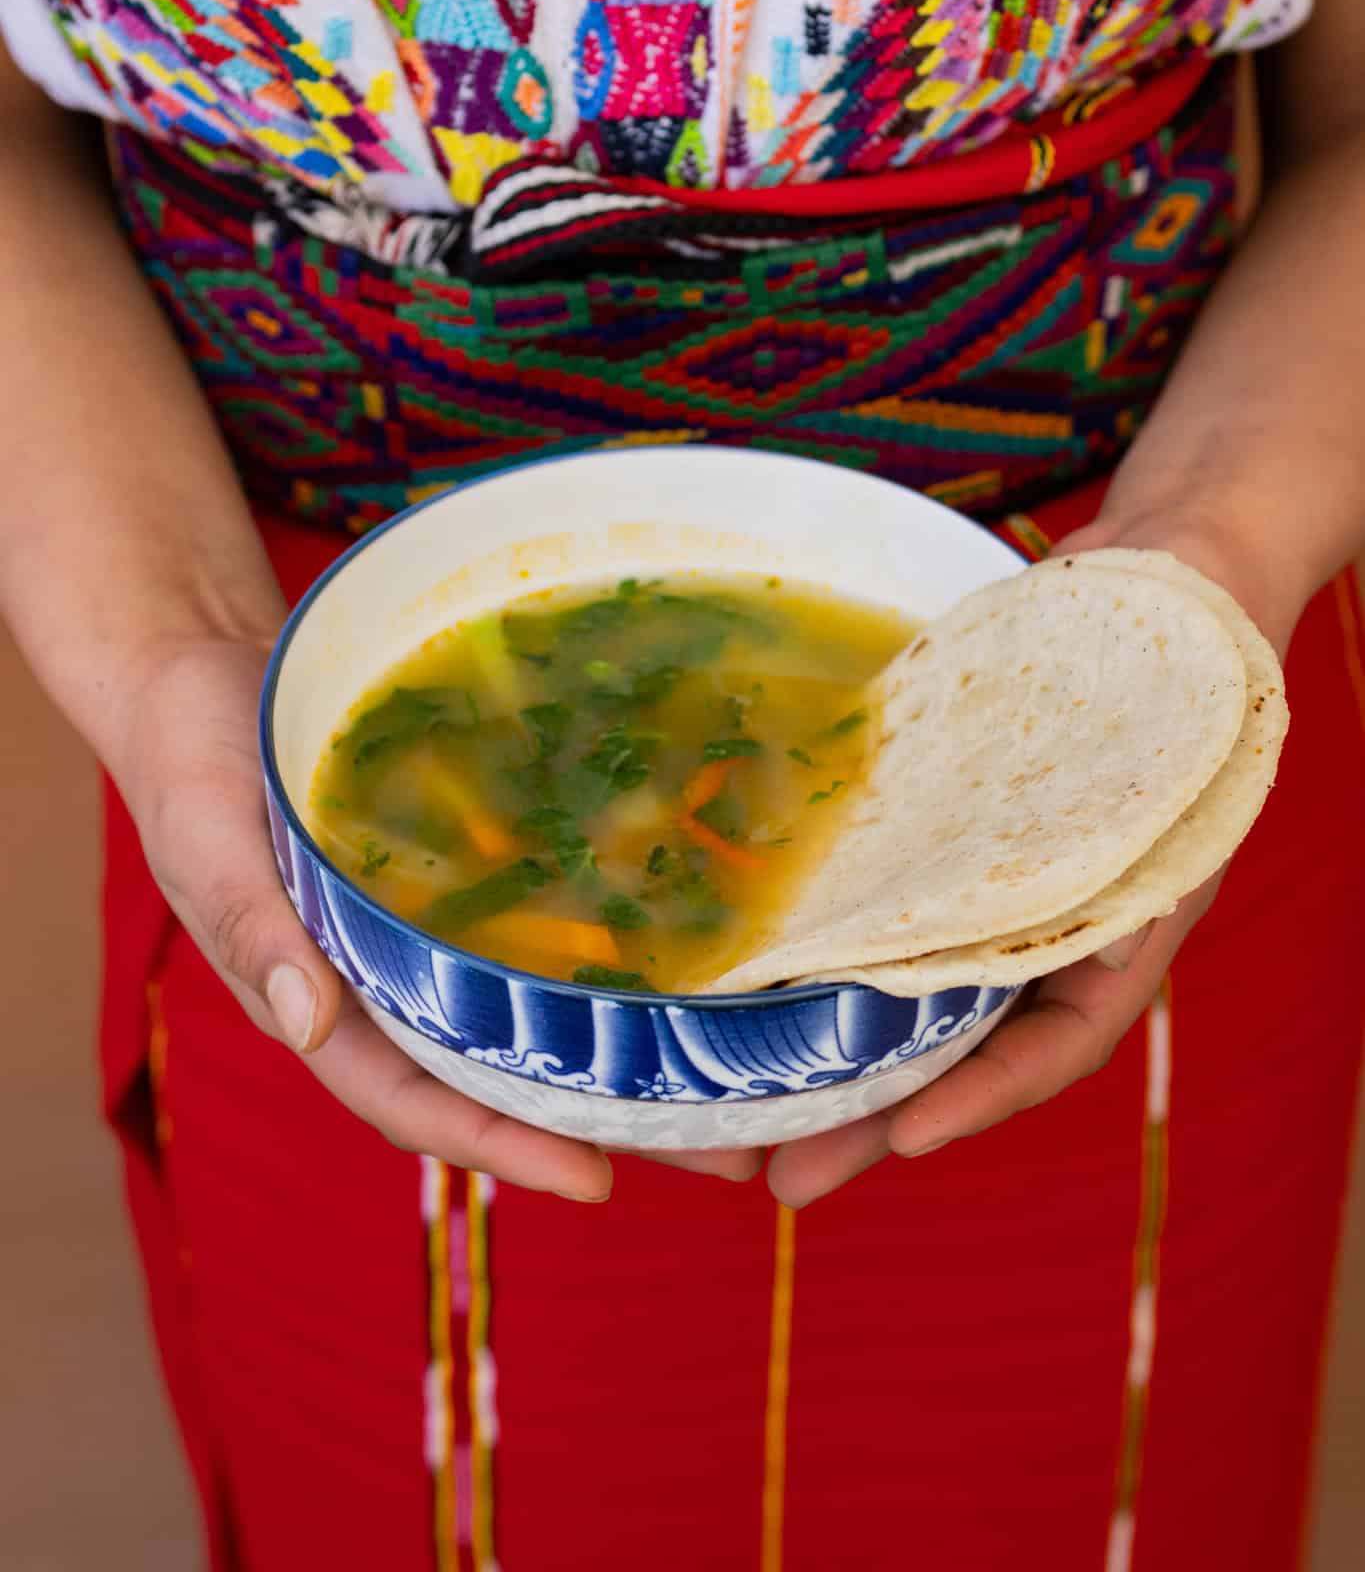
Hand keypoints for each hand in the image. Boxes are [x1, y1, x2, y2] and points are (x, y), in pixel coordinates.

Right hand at [114, 634, 758, 1198]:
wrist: (205, 668)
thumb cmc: (192, 755)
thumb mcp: (206, 832)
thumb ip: (250, 922)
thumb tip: (309, 1024)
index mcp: (320, 998)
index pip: (416, 1100)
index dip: (502, 1145)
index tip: (597, 1183)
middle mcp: (384, 983)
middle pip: (501, 1077)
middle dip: (607, 1123)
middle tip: (731, 1152)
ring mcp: (425, 931)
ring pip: (534, 1012)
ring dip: (625, 1050)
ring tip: (744, 1075)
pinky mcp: (457, 873)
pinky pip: (534, 926)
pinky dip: (597, 953)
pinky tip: (683, 956)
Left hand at [765, 512, 1305, 1209]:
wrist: (1167, 569)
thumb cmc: (1190, 657)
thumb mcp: (1181, 745)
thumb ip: (1136, 836)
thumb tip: (1081, 963)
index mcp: (1127, 923)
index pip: (1059, 1042)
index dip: (985, 1097)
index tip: (904, 1141)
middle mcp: (1056, 921)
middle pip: (963, 1042)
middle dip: (876, 1113)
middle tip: (782, 1181)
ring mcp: (992, 881)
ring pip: (908, 988)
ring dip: (835, 1052)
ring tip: (743, 1112)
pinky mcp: (937, 832)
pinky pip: (881, 907)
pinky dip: (828, 951)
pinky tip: (753, 978)